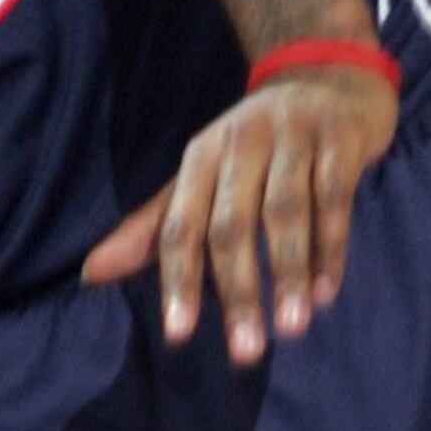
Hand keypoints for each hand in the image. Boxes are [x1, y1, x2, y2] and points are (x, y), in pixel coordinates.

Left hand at [79, 60, 397, 365]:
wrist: (328, 77)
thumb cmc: (256, 145)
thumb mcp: (203, 177)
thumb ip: (154, 228)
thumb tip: (89, 274)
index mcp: (201, 155)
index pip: (181, 225)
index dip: (179, 280)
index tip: (179, 336)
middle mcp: (242, 141)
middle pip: (232, 223)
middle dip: (239, 291)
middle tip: (247, 353)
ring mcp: (294, 135)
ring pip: (287, 211)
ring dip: (290, 273)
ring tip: (293, 327)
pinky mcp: (340, 137)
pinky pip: (335, 197)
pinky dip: (331, 247)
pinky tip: (326, 291)